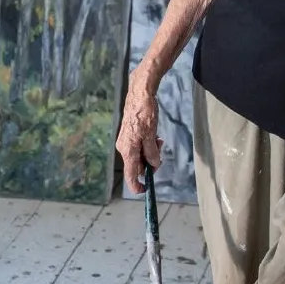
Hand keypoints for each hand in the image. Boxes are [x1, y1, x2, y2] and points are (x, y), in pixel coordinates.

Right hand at [116, 72, 162, 194]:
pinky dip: (148, 144)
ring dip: (151, 152)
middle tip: (161, 151)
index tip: (145, 190)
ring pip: (140, 155)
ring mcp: (125, 141)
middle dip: (150, 162)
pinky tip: (154, 135)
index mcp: (127, 150)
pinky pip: (139, 146)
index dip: (137, 185)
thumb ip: (152, 153)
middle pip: (137, 165)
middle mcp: (124, 147)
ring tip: (158, 140)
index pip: (130, 175)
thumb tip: (154, 165)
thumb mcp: (151, 135)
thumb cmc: (144, 113)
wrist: (139, 93)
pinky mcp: (129, 134)